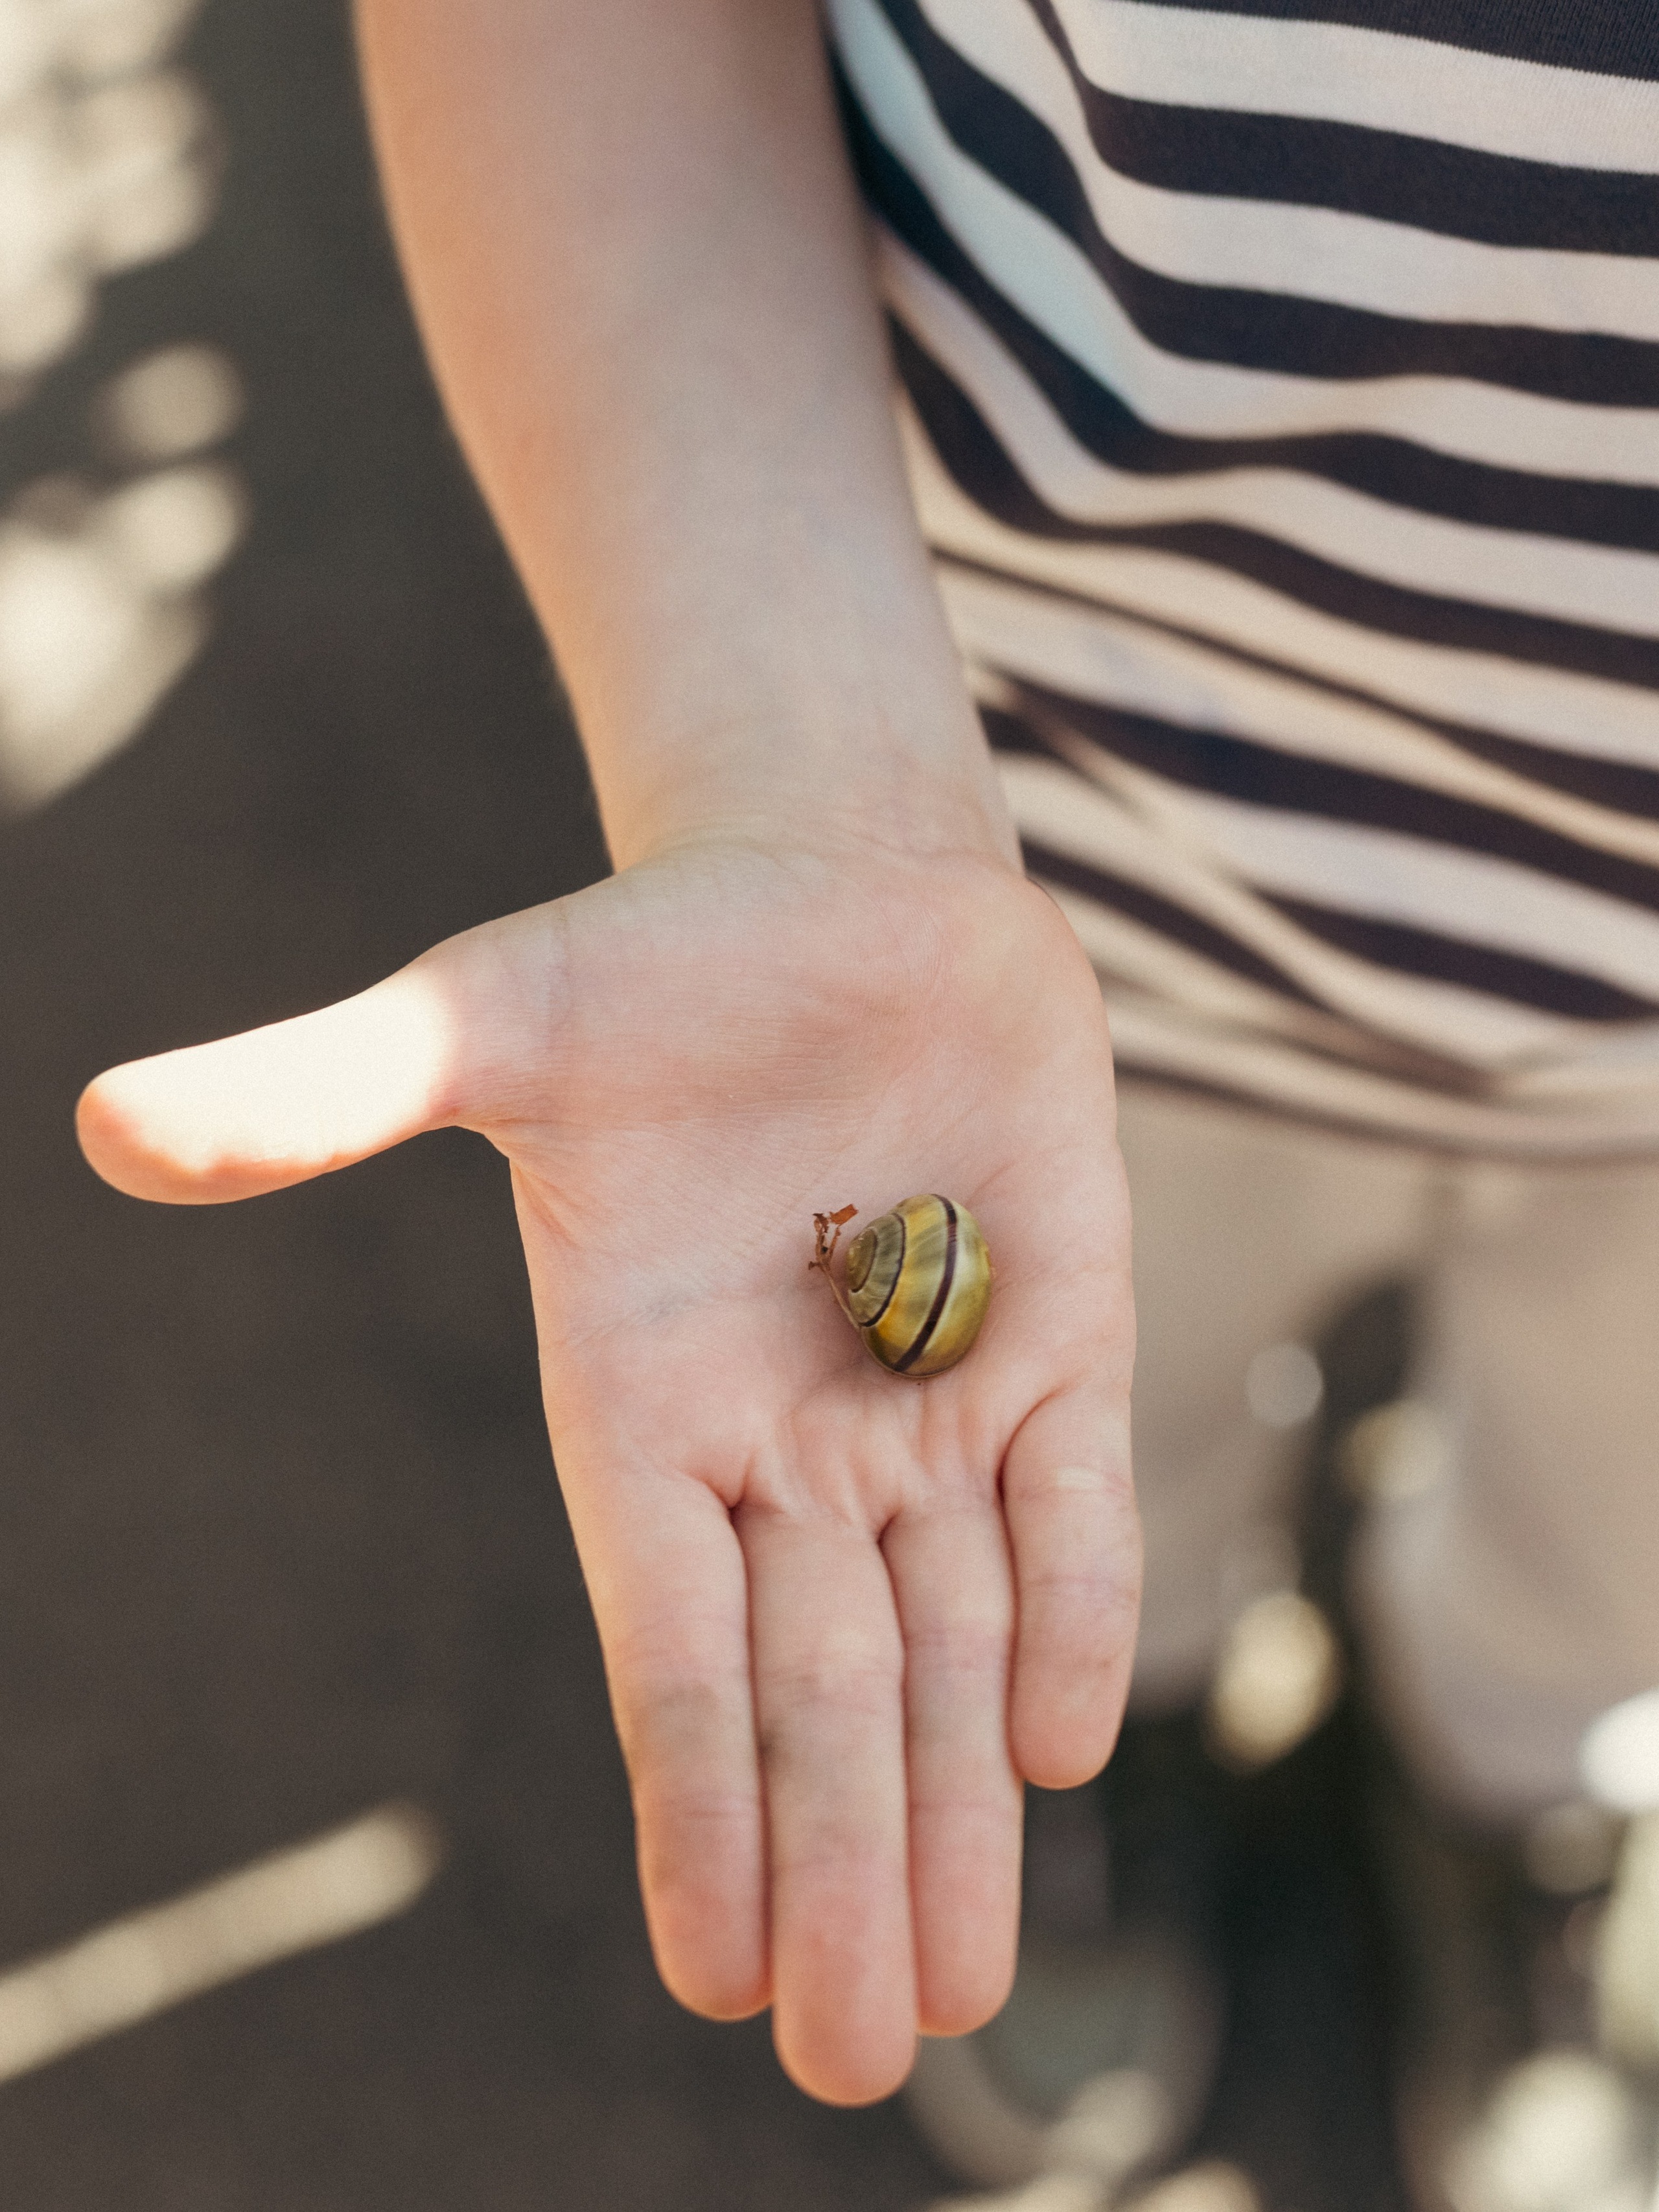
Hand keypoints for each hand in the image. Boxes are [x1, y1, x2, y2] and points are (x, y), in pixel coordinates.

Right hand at [77, 834, 1138, 2104]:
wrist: (838, 886)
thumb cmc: (650, 960)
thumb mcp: (487, 1025)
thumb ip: (325, 1095)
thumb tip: (110, 1123)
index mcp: (643, 1406)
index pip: (672, 1649)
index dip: (696, 1802)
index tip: (713, 1975)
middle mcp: (787, 1438)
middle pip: (821, 1690)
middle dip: (841, 1864)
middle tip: (858, 2057)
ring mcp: (931, 1392)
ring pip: (953, 1640)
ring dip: (959, 1806)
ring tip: (966, 1990)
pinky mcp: (1058, 1329)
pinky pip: (1072, 1500)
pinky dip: (1074, 1609)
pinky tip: (1062, 1741)